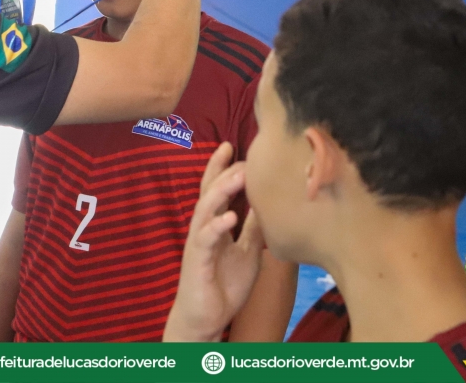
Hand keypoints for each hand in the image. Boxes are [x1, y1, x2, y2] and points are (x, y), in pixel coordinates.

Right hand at [163, 143, 264, 341]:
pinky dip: (217, 226)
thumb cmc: (224, 285)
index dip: (221, 167)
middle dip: (223, 171)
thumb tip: (267, 205)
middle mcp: (203, 228)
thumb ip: (254, 229)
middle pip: (209, 191)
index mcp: (215, 225)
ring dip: (222, 190)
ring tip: (239, 175)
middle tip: (241, 154)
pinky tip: (231, 216)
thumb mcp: (247, 253)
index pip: (216, 189)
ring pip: (205, 209)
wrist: (205, 319)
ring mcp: (198, 243)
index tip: (231, 145)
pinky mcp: (197, 261)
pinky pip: (206, 239)